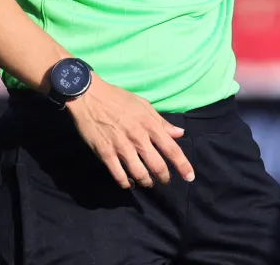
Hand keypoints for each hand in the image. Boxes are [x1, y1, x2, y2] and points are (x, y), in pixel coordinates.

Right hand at [66, 75, 194, 188]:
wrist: (89, 96)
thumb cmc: (118, 98)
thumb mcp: (143, 104)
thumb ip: (161, 121)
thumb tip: (179, 133)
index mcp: (149, 124)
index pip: (171, 149)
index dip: (182, 165)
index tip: (190, 177)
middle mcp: (138, 138)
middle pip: (157, 166)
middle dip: (164, 178)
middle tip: (164, 181)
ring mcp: (121, 147)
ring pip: (139, 174)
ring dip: (146, 182)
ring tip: (147, 182)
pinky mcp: (105, 153)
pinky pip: (119, 175)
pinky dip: (126, 184)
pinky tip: (129, 183)